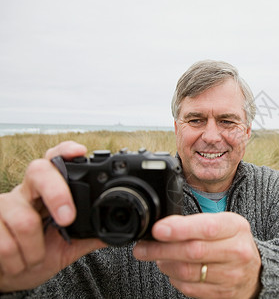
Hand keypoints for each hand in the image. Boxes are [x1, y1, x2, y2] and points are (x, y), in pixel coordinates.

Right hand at [0, 141, 105, 291]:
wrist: (10, 275)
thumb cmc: (39, 254)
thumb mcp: (69, 246)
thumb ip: (90, 236)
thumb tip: (119, 232)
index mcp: (48, 191)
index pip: (55, 160)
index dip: (65, 151)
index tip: (80, 151)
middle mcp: (25, 191)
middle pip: (38, 172)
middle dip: (57, 194)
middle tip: (66, 219)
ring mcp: (4, 206)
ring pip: (24, 220)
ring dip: (35, 250)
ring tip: (35, 257)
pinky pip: (5, 244)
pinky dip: (19, 261)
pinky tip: (20, 262)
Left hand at [133, 212, 261, 298]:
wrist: (255, 271)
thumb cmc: (233, 242)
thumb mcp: (222, 224)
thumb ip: (195, 223)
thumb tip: (163, 226)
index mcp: (236, 227)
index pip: (206, 227)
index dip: (179, 229)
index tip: (158, 229)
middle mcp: (237, 251)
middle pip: (193, 252)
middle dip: (161, 249)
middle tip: (143, 248)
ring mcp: (231, 275)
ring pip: (188, 272)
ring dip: (165, 264)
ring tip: (158, 257)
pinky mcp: (223, 294)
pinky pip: (190, 288)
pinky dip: (175, 278)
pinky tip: (172, 269)